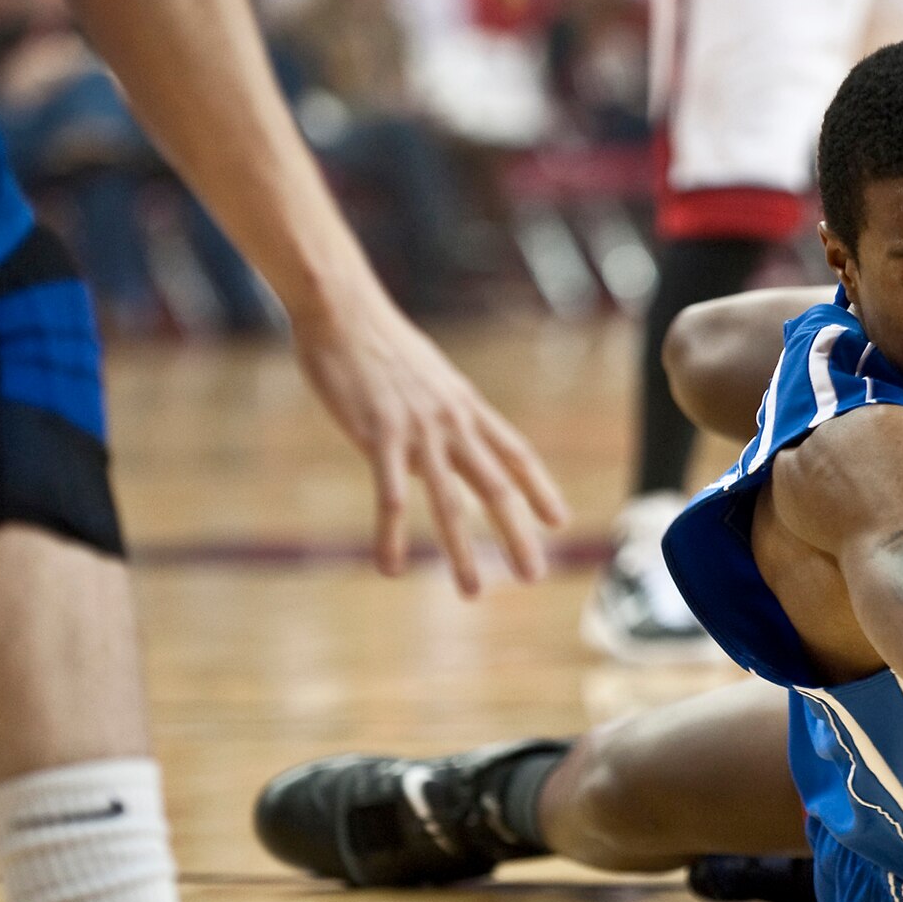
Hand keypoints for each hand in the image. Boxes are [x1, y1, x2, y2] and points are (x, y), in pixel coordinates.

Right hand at [294, 290, 568, 596]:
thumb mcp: (429, 375)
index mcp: (466, 407)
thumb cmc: (380, 341)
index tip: (558, 521)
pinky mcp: (378, 436)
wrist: (344, 309)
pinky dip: (390, 535)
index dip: (540, 489)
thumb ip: (444, 409)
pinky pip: (387, 496)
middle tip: (534, 576)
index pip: (516, 454)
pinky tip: (391, 567)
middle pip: (496, 488)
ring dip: (461, 552)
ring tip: (471, 592)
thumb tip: (452, 433)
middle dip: (518, 536)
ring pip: (449, 502)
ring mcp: (418, 432)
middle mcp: (452, 423)